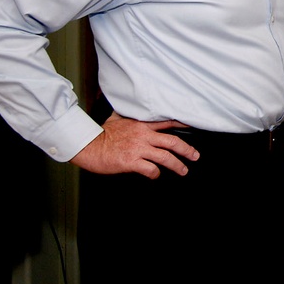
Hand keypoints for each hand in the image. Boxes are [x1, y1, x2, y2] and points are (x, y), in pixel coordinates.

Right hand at [69, 111, 198, 178]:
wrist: (88, 145)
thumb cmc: (100, 134)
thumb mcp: (116, 118)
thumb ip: (126, 115)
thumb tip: (125, 108)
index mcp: (141, 125)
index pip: (166, 123)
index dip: (182, 125)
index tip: (193, 127)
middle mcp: (143, 136)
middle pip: (172, 141)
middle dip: (187, 150)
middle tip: (195, 156)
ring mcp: (138, 149)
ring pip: (165, 157)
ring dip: (177, 165)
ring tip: (183, 170)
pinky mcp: (131, 161)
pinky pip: (150, 169)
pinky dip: (156, 174)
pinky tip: (155, 175)